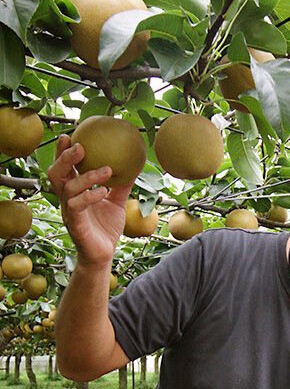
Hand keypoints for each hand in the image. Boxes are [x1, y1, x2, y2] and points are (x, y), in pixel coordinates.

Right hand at [48, 135, 133, 267]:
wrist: (104, 254)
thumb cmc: (106, 227)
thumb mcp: (117, 202)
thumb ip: (121, 185)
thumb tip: (134, 165)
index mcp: (74, 191)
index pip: (64, 167)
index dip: (63, 152)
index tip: (71, 135)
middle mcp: (67, 199)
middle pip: (56, 173)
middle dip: (65, 157)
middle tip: (80, 146)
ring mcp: (69, 212)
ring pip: (67, 188)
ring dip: (87, 176)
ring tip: (106, 170)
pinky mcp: (75, 224)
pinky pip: (77, 206)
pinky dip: (90, 196)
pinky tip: (104, 191)